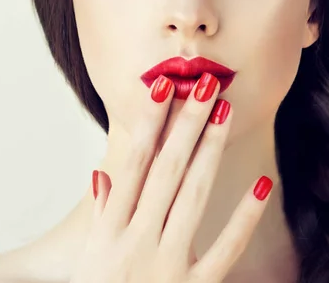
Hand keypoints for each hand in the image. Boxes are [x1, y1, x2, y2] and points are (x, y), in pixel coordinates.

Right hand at [70, 73, 272, 282]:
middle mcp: (136, 240)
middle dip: (184, 125)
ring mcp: (166, 264)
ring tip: (223, 114)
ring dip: (208, 153)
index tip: (160, 89)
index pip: (131, 164)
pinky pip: (224, 249)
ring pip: (191, 198)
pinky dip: (243, 216)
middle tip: (203, 86)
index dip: (146, 124)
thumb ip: (100, 214)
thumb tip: (102, 174)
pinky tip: (260, 183)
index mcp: (109, 230)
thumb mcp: (89, 256)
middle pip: (165, 171)